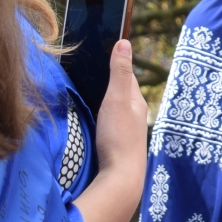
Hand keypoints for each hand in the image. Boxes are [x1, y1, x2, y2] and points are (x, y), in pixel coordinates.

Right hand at [74, 39, 148, 221]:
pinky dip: (100, 117)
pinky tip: (89, 121)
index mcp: (136, 101)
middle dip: (107, 83)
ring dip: (103, 101)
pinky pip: (108, 125)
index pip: (125, 75)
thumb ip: (119, 72)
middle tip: (88, 73)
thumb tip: (125, 42)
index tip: (100, 52)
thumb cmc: (119, 136)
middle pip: (120, 93)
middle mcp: (135, 115)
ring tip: (85, 94)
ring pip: (114, 110)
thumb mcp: (117, 99)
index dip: (114, 63)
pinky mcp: (117, 146)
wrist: (121, 178)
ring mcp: (127, 132)